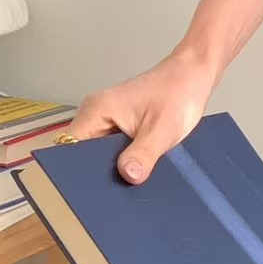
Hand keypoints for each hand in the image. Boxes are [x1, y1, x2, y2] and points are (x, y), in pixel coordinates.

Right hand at [70, 47, 219, 185]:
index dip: (77, 169)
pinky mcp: (119, 126)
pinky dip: (124, 159)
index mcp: (96, 110)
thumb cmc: (178, 92)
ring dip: (114, 165)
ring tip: (131, 174)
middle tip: (118, 184)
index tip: (91, 187)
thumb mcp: (161, 130)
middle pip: (82, 153)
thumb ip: (142, 155)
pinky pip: (113, 149)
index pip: (69, 147)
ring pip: (98, 153)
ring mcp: (107, 120)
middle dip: (99, 171)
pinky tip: (138, 166)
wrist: (193, 76)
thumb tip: (127, 176)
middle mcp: (96, 114)